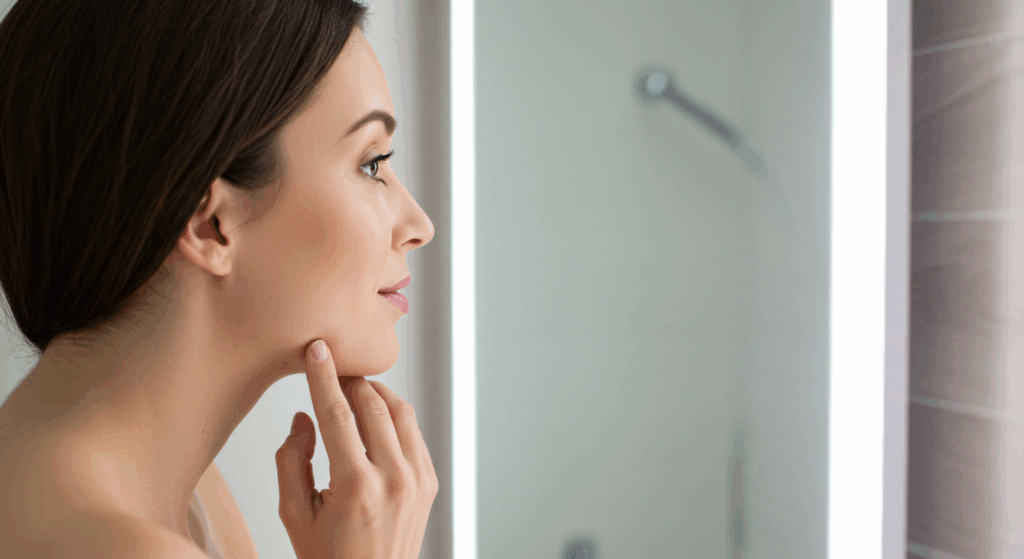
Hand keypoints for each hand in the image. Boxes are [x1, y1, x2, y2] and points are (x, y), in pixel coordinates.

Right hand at [275, 339, 438, 558]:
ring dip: (375, 394)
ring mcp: (418, 480)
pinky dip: (393, 417)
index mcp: (356, 487)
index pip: (337, 414)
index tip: (318, 349)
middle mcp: (394, 480)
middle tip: (333, 368)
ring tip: (352, 392)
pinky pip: (413, 433)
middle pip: (372, 405)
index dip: (324, 377)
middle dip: (351, 380)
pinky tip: (374, 419)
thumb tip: (304, 417)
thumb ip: (292, 461)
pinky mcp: (431, 483)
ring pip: (400, 412)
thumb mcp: (294, 515)